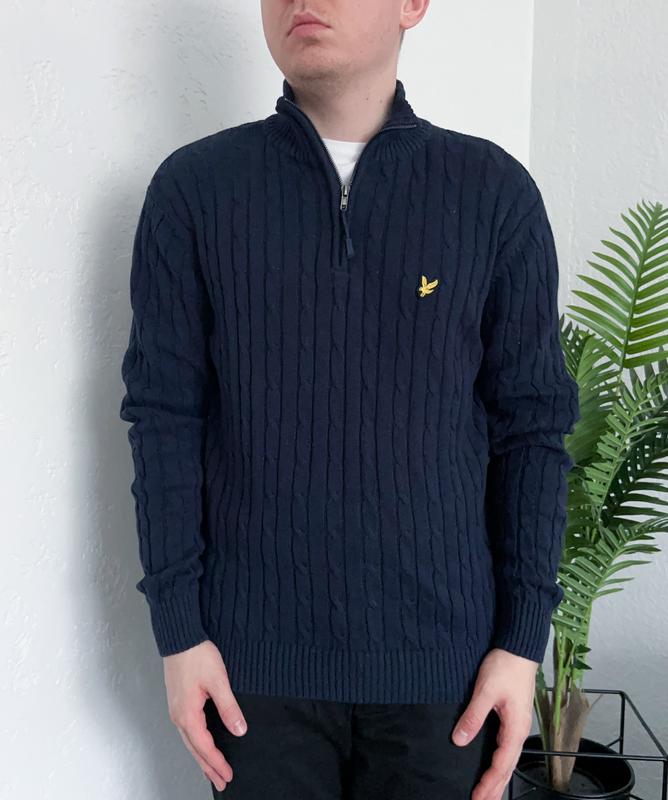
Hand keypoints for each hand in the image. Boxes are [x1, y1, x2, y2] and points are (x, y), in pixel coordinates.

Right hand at [163, 639, 247, 792]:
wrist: (180, 637)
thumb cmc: (197, 655)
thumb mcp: (218, 681)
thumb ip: (229, 707)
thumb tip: (239, 731)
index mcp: (188, 714)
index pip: (204, 747)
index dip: (217, 762)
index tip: (228, 775)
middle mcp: (178, 716)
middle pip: (194, 749)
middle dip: (208, 767)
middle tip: (222, 782)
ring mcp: (176, 709)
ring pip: (189, 741)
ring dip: (201, 757)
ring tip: (212, 771)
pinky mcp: (178, 702)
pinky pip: (187, 731)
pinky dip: (196, 743)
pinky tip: (201, 744)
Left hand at [451, 647, 536, 799]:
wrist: (519, 649)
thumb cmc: (505, 667)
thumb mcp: (485, 691)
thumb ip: (473, 716)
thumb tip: (459, 739)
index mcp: (515, 728)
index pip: (502, 763)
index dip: (489, 782)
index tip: (477, 797)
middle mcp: (519, 731)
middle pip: (508, 767)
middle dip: (496, 788)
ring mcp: (517, 725)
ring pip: (509, 759)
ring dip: (499, 778)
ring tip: (489, 794)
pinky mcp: (513, 718)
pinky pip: (508, 748)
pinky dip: (501, 763)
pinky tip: (495, 767)